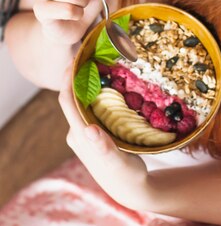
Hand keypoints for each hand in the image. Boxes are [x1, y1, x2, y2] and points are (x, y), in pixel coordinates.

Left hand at [59, 65, 147, 208]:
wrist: (130, 188)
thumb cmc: (125, 175)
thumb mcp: (117, 162)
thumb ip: (102, 147)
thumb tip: (88, 130)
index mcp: (80, 136)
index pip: (67, 101)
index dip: (68, 79)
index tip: (75, 59)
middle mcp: (78, 132)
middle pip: (73, 98)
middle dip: (79, 76)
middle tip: (92, 55)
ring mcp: (85, 132)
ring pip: (83, 102)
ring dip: (89, 84)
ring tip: (102, 64)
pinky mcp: (94, 133)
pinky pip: (92, 108)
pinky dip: (98, 93)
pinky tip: (110, 85)